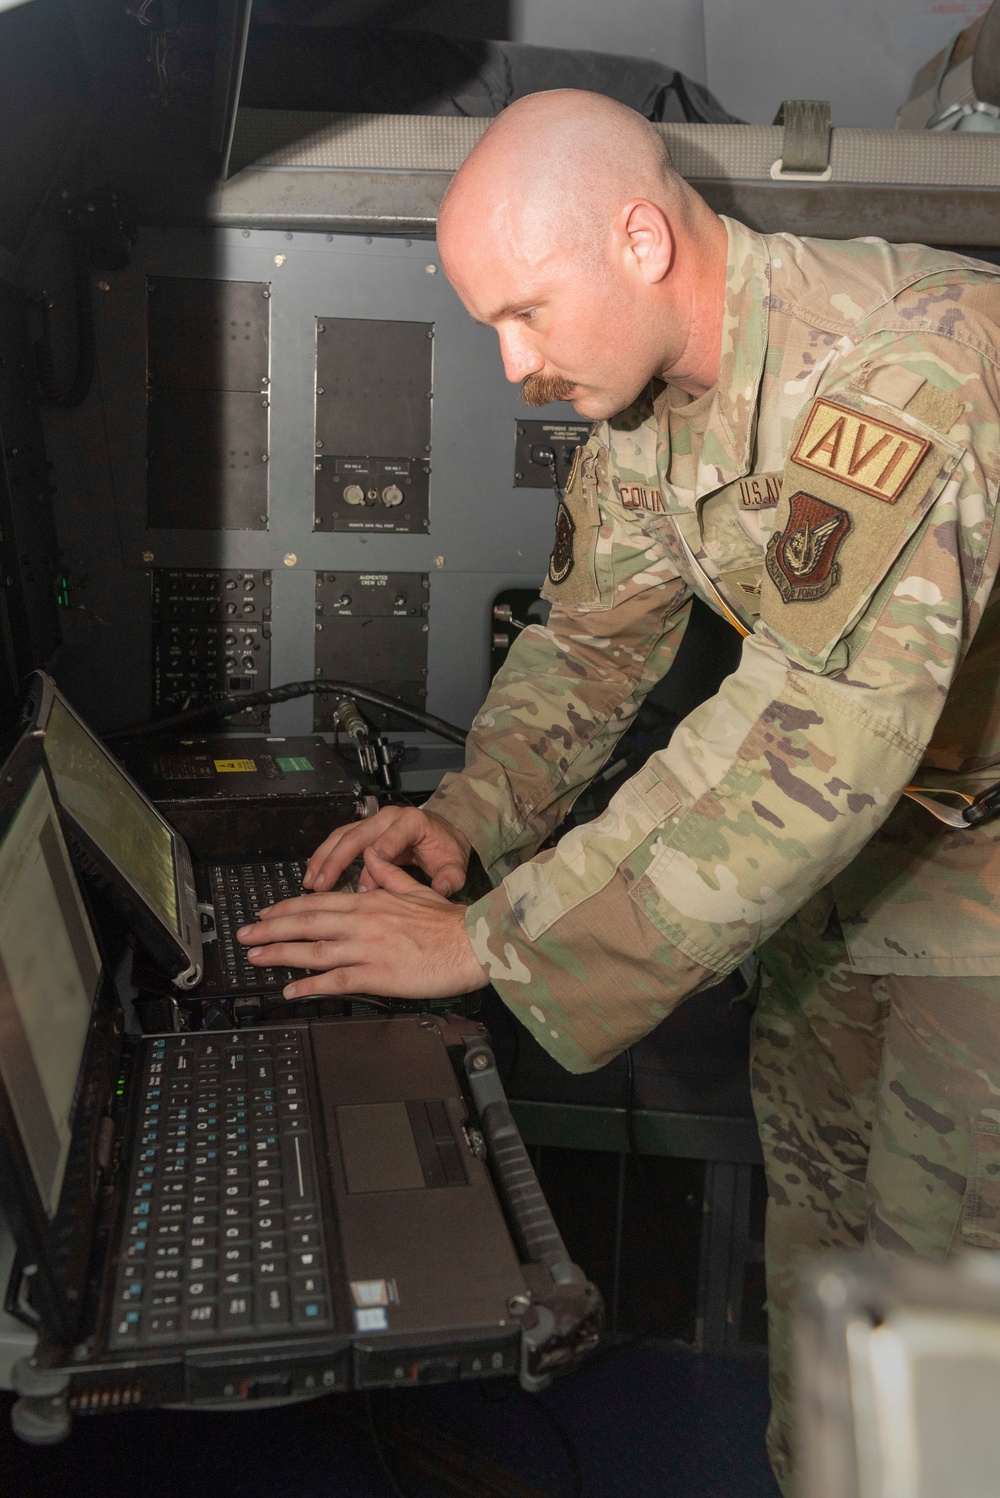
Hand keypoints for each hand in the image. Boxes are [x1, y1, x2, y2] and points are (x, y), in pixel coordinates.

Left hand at [238, 847, 486, 1000]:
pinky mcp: (378, 974)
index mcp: (371, 900)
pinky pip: (336, 980)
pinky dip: (310, 985)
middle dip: (270, 929)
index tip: (265, 914)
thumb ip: (388, 874)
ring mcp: (368, 948)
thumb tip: (371, 858)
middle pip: (307, 923)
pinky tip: (290, 990)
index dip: (287, 908)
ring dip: (280, 954)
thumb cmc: (449, 921)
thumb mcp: (415, 888)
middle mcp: (363, 922)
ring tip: (255, 958)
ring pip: (314, 950)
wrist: (473, 942)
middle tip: (244, 935)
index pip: (319, 901)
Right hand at [303, 806, 471, 896]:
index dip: (373, 864)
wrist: (445, 834)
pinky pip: (341, 840)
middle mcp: (388, 817)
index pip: (387, 841)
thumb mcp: (455, 865)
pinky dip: (326, 856)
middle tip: (320, 885)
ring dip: (324, 858)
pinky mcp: (365, 829)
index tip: (363, 889)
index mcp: (411, 822)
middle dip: (336, 861)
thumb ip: (449, 878)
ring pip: (342, 836)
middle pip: (356, 836)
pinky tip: (315, 875)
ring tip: (310, 881)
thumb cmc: (447, 850)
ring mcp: (374, 821)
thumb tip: (438, 891)